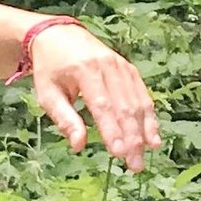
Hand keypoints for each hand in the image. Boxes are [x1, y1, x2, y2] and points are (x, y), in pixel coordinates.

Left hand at [28, 21, 162, 171]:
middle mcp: (108, 66)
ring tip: (145, 155)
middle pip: (125, 107)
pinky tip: (153, 137)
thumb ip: (64, 119)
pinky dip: (149, 117)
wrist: (58, 35)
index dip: (112, 131)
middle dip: (132, 138)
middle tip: (134, 165)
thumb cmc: (50, 69)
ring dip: (144, 131)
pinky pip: (143, 95)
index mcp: (85, 70)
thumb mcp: (47, 94)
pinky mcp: (129, 69)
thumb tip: (78, 145)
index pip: (103, 106)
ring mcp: (122, 66)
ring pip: (138, 102)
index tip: (119, 153)